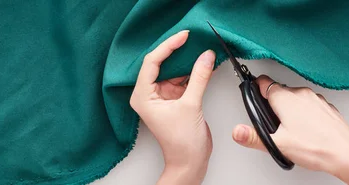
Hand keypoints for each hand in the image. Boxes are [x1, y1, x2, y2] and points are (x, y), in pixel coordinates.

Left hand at [130, 30, 214, 184]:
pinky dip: (194, 72)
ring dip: (187, 61)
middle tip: (191, 38)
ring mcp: (162, 97)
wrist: (190, 162)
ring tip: (200, 48)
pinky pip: (183, 79)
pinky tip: (204, 64)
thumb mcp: (191, 105)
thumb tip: (205, 56)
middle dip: (176, 51)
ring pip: (173, 70)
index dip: (168, 46)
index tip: (183, 37)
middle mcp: (149, 94)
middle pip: (161, 64)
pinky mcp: (174, 100)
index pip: (152, 62)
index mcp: (143, 96)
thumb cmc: (181, 143)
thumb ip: (199, 78)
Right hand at [231, 75, 348, 184]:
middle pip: (279, 91)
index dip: (255, 88)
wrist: (347, 154)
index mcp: (285, 98)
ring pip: (295, 98)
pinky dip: (304, 114)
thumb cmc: (317, 147)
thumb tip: (237, 131)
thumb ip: (253, 137)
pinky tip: (305, 131)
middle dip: (272, 104)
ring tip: (289, 130)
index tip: (251, 93)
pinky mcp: (326, 108)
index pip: (264, 83)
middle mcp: (301, 94)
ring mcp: (316, 100)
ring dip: (289, 109)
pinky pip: (309, 106)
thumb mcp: (277, 145)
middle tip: (270, 122)